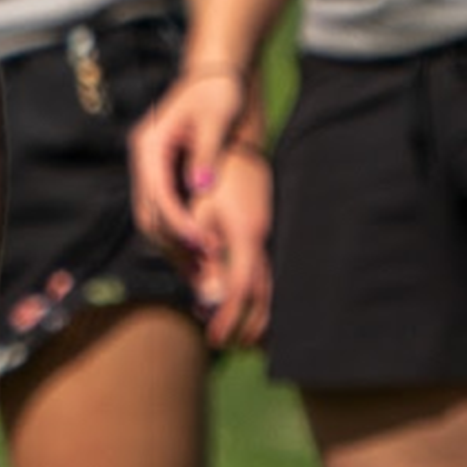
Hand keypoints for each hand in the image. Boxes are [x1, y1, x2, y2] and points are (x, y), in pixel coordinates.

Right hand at [131, 65, 249, 264]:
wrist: (217, 76)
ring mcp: (150, 168)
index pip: (158, 195)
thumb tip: (200, 188)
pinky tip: (202, 247)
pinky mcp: (162, 175)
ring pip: (153, 218)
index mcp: (149, 145)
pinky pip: (164, 211)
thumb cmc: (219, 92)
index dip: (180, 223)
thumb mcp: (216, 118)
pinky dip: (180, 232)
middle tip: (204, 269)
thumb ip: (206, 154)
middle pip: (148, 213)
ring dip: (175, 244)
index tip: (205, 244)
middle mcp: (143, 160)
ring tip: (204, 267)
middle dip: (174, 244)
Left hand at [189, 141, 272, 351]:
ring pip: (265, 279)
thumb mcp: (201, 208)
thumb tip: (207, 294)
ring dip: (253, 309)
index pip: (242, 288)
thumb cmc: (210, 162)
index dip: (229, 317)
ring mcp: (262, 227)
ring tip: (241, 333)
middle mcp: (259, 233)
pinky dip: (251, 287)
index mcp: (245, 232)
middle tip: (230, 346)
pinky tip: (234, 293)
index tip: (214, 339)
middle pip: (261, 292)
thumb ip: (203, 252)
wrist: (232, 121)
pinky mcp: (258, 220)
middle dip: (246, 322)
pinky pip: (260, 264)